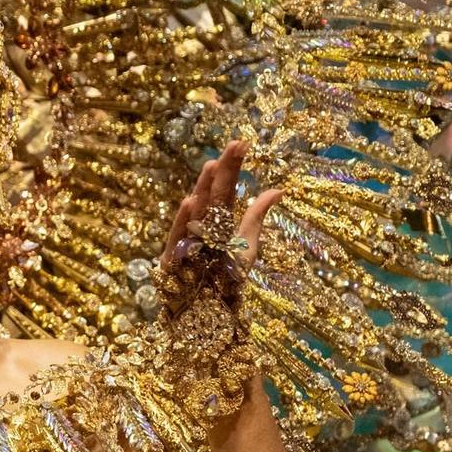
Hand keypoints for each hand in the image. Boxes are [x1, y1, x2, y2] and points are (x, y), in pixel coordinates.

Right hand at [160, 140, 280, 269]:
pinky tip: (190, 201)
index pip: (227, 189)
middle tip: (235, 144)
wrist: (208, 309)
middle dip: (222, 170)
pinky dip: (184, 220)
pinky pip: (179, 236)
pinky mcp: (173, 256)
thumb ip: (257, 216)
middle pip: (213, 194)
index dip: (233, 167)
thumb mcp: (246, 244)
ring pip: (197, 210)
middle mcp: (202, 224)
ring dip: (203, 188)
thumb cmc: (225, 277)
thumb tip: (279, 189)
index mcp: (219, 219)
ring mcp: (187, 238)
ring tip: (212, 166)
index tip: (242, 143)